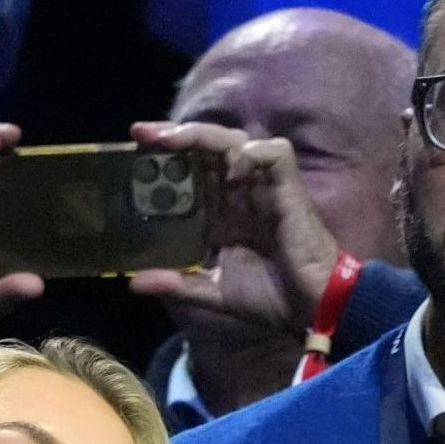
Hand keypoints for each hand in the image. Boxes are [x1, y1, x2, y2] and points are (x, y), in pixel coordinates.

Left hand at [127, 119, 343, 335]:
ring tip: (172, 141)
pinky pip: (272, 153)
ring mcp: (264, 186)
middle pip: (206, 146)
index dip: (165, 157)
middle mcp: (240, 192)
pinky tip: (232, 169)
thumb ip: (177, 284)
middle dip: (174, 134)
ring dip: (202, 135)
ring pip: (234, 140)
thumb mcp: (213, 292)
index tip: (134, 149)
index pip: (191, 170)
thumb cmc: (270, 299)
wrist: (310, 309)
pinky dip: (251, 154)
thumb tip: (134, 283)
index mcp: (223, 211)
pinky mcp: (289, 187)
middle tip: (141, 134)